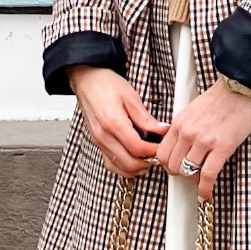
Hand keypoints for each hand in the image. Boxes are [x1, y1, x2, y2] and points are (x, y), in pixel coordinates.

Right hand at [67, 64, 167, 178]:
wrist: (86, 80)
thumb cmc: (106, 84)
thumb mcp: (131, 97)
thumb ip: (146, 119)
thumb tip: (162, 131)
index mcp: (113, 123)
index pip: (138, 148)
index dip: (154, 151)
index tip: (163, 146)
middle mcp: (103, 136)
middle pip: (129, 164)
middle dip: (147, 162)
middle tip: (158, 153)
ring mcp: (98, 142)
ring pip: (120, 168)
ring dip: (137, 167)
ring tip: (148, 156)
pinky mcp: (97, 144)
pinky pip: (111, 165)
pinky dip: (124, 166)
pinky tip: (134, 158)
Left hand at [153, 77, 250, 202]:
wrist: (244, 86)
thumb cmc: (223, 97)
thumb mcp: (194, 109)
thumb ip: (185, 127)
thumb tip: (181, 145)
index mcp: (179, 122)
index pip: (162, 153)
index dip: (168, 165)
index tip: (175, 168)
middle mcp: (187, 132)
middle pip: (172, 166)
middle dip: (179, 175)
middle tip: (189, 176)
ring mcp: (204, 141)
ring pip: (188, 172)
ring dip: (194, 180)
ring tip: (201, 181)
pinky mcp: (222, 147)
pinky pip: (208, 175)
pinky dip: (205, 188)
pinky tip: (206, 194)